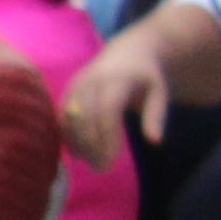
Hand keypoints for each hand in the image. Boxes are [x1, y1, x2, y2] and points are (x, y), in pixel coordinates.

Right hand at [54, 34, 167, 167]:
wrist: (128, 51)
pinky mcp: (67, 90)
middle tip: (102, 168)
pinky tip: (78, 152)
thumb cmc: (146, 76)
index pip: (107, 109)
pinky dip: (67, 136)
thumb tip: (154, 142)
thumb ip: (156, 116)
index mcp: (116, 79)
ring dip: (78, 143)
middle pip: (85, 117)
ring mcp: (76, 85)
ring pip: (70, 118)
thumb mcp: (159, 92)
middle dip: (91, 145)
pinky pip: (61, 116)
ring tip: (91, 163)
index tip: (112, 159)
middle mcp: (92, 80)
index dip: (107, 135)